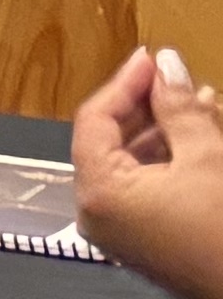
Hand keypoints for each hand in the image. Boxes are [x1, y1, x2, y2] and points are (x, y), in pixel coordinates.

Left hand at [74, 46, 222, 298]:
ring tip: (203, 104)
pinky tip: (203, 139)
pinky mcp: (146, 241)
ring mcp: (120, 231)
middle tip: (182, 79)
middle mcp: (97, 214)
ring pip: (134, 163)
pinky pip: (148, 187)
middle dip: (150, 107)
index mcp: (97, 192)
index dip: (125, 83)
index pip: (93, 120)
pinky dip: (171, 160)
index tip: (152, 57)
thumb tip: (165, 65)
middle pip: (110, 141)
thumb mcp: (206, 157)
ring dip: (167, 131)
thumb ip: (178, 107)